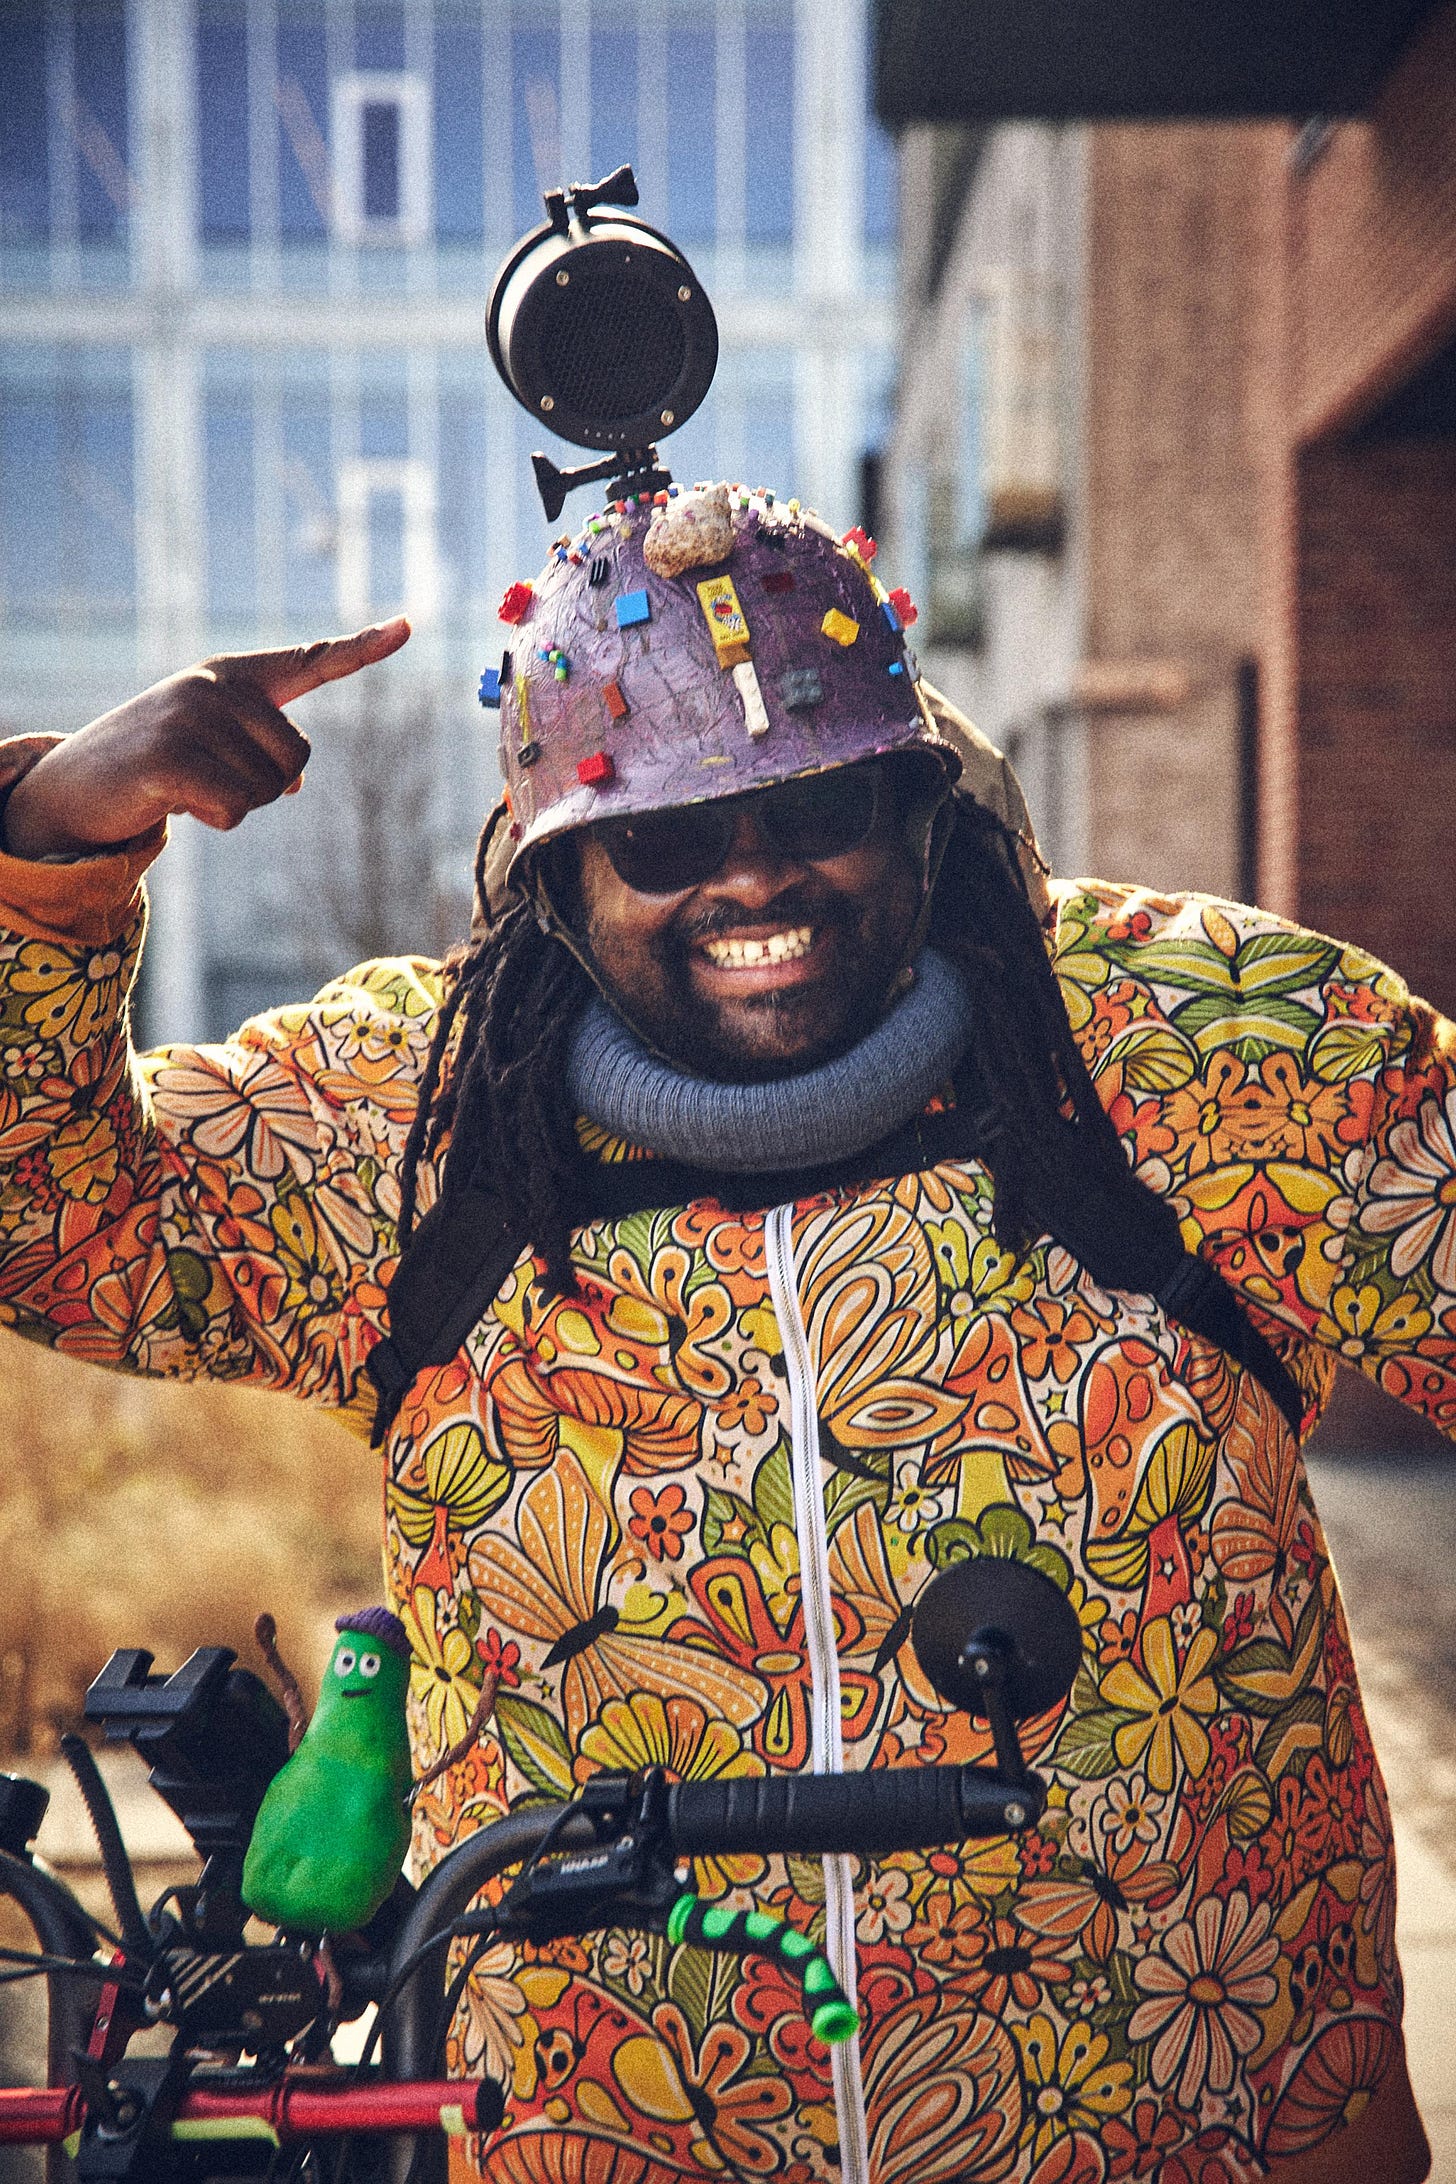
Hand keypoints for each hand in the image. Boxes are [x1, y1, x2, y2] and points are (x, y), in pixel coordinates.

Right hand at [1, 618, 410, 859]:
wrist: (72, 786)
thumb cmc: (153, 766)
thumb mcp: (210, 749)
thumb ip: (258, 753)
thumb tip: (294, 783)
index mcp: (233, 675)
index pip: (310, 660)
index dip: (362, 647)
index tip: (409, 626)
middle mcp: (216, 684)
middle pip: (297, 757)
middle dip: (263, 786)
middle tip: (208, 780)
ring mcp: (191, 714)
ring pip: (268, 790)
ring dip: (234, 806)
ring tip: (186, 787)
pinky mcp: (171, 755)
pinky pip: (236, 809)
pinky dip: (215, 820)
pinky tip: (176, 803)